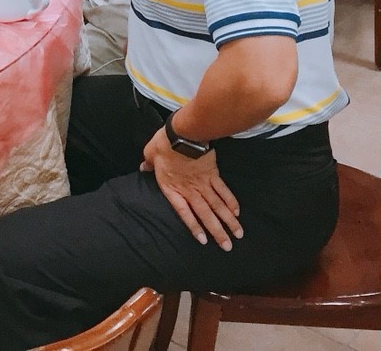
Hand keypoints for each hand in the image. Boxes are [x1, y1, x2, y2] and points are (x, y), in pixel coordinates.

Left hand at [140, 129, 242, 249]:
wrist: (183, 133)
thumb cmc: (164, 144)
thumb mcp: (150, 153)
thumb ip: (148, 163)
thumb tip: (143, 167)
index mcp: (173, 188)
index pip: (184, 213)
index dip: (194, 227)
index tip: (204, 240)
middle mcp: (190, 190)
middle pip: (206, 214)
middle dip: (218, 231)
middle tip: (228, 247)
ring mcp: (204, 183)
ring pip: (218, 206)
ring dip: (228, 221)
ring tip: (238, 234)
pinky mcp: (213, 174)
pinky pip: (223, 191)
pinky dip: (231, 202)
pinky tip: (236, 213)